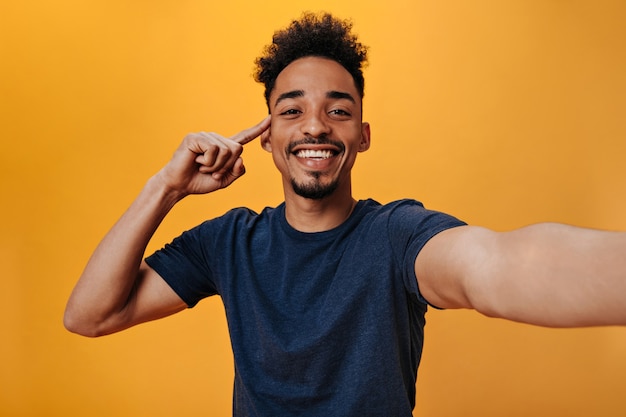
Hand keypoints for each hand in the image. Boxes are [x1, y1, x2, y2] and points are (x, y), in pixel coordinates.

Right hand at [156, 116, 270, 197]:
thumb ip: (237, 171)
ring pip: (226, 151)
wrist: (178, 186)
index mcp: (224, 147)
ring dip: (215, 166)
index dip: (258, 129)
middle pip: (237, 149)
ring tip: (202, 167)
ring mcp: (206, 136)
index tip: (270, 119)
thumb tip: (241, 159)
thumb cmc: (199, 181)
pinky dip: (207, 162)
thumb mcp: (224, 180)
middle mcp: (216, 138)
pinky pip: (213, 150)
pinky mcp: (195, 137)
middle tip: (211, 171)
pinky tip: (196, 161)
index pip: (244, 137)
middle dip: (226, 166)